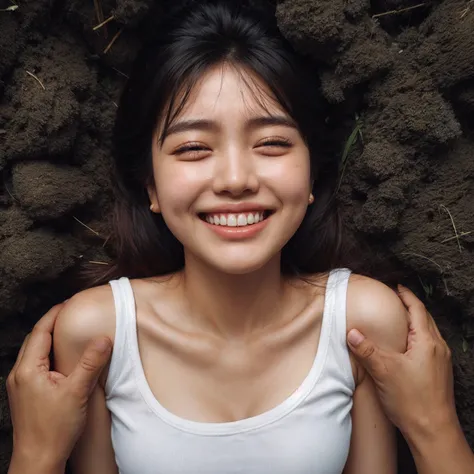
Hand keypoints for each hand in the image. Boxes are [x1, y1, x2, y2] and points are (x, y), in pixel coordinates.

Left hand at [7, 303, 111, 467]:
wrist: (38, 460)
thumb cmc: (54, 429)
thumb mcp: (76, 392)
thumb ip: (90, 363)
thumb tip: (103, 339)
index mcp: (28, 369)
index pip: (40, 331)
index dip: (55, 314)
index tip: (70, 304)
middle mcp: (19, 374)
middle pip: (35, 339)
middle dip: (51, 323)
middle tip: (71, 314)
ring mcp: (20, 385)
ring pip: (34, 352)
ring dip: (49, 339)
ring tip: (69, 332)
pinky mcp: (25, 394)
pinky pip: (35, 365)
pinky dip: (48, 354)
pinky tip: (63, 359)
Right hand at [346, 285, 455, 438]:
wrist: (434, 433)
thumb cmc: (413, 401)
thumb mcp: (384, 371)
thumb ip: (366, 349)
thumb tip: (351, 332)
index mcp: (427, 342)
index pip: (418, 309)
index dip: (406, 296)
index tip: (396, 287)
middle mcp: (438, 349)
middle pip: (426, 319)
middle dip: (411, 306)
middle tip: (395, 299)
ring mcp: (441, 362)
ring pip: (428, 333)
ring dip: (415, 322)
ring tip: (399, 320)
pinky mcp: (438, 374)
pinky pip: (428, 346)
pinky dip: (418, 337)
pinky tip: (405, 347)